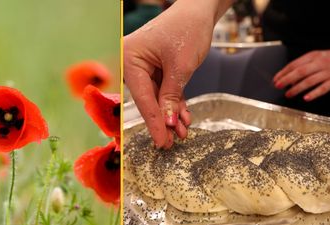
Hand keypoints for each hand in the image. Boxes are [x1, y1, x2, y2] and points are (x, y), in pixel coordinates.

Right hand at [124, 0, 231, 148]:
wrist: (199, 9)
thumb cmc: (188, 27)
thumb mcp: (181, 66)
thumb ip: (171, 96)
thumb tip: (167, 124)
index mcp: (130, 58)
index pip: (143, 98)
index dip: (154, 122)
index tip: (161, 142)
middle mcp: (131, 63)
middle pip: (147, 99)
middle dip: (163, 120)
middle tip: (171, 142)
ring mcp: (142, 65)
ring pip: (156, 97)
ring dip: (170, 114)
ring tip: (182, 131)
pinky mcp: (154, 68)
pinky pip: (162, 90)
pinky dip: (173, 102)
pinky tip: (183, 117)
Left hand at [273, 49, 329, 100]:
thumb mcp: (317, 58)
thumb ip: (304, 66)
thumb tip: (290, 79)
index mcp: (314, 56)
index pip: (294, 64)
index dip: (283, 72)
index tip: (275, 79)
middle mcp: (320, 63)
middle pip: (300, 71)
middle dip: (287, 79)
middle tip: (278, 86)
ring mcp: (328, 72)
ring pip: (310, 80)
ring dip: (297, 88)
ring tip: (288, 94)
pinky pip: (324, 87)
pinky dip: (315, 93)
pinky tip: (306, 98)